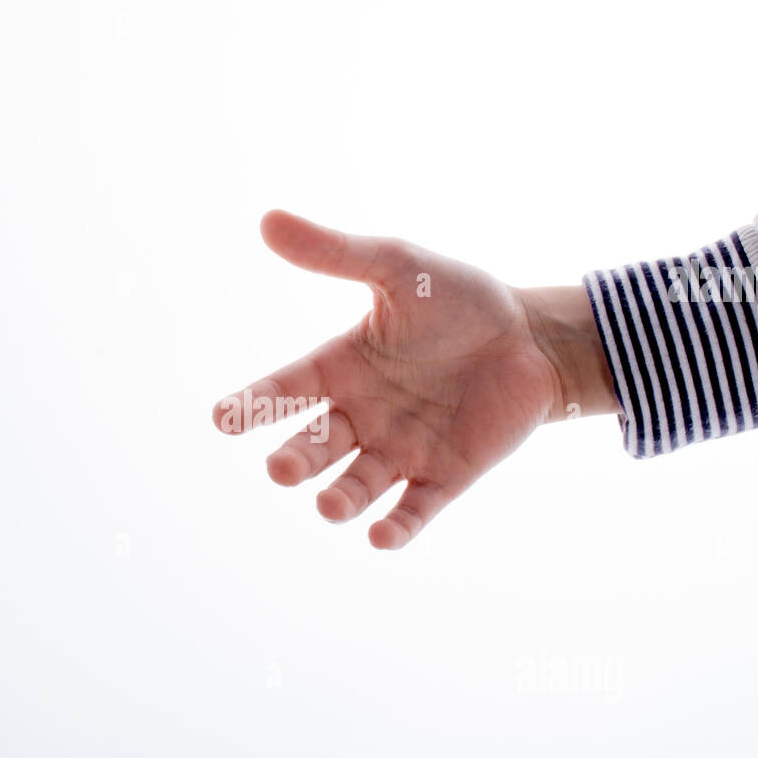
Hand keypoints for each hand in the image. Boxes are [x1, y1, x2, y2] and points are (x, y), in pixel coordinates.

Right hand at [213, 210, 614, 549]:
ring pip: (358, 484)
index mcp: (343, 365)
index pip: (288, 387)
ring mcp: (402, 449)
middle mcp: (363, 413)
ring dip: (341, 498)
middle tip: (282, 470)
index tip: (221, 418)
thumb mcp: (397, 267)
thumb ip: (335, 253)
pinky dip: (397, 527)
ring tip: (330, 506)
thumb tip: (267, 220)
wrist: (535, 336)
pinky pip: (414, 509)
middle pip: (317, 444)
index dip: (255, 404)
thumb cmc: (460, 300)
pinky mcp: (444, 476)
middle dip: (297, 460)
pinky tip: (380, 537)